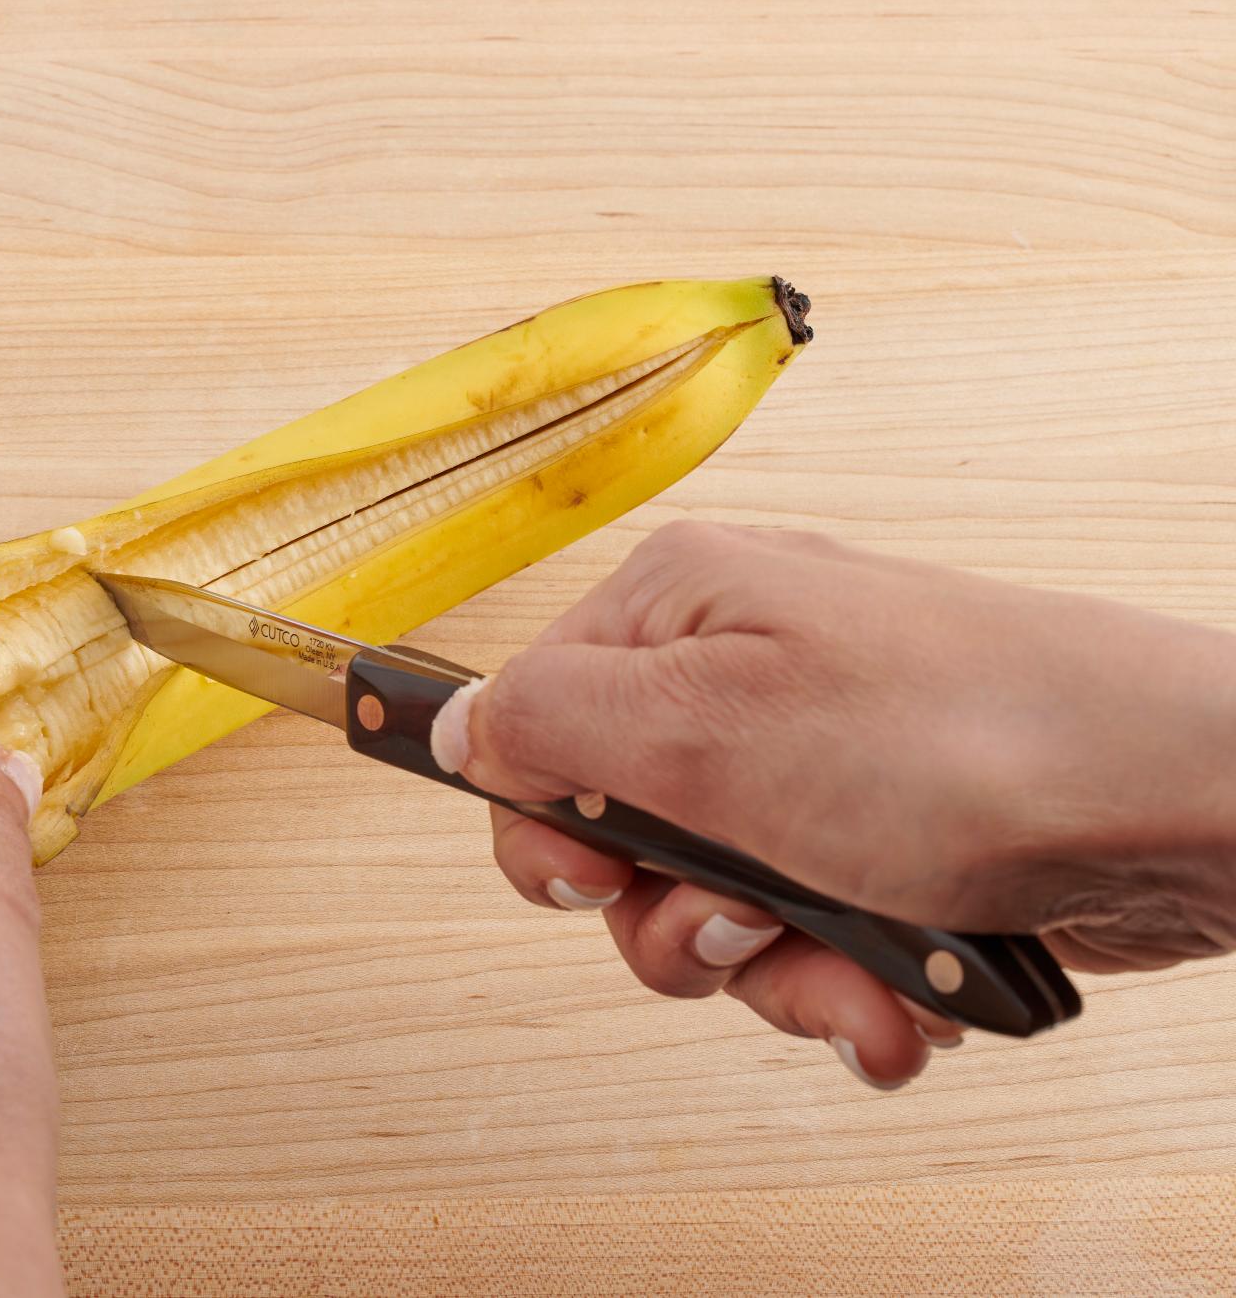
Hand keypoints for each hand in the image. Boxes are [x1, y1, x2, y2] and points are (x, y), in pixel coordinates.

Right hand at [437, 522, 1235, 1087]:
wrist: (1172, 798)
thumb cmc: (961, 737)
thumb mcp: (702, 727)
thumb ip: (547, 722)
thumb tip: (452, 727)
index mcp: (678, 616)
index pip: (530, 725)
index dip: (547, 824)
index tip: (595, 874)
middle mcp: (739, 683)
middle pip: (618, 843)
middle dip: (676, 923)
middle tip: (739, 921)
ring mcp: (813, 766)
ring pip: (713, 913)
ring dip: (775, 973)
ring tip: (855, 971)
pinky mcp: (880, 841)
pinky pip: (807, 940)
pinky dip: (844, 987)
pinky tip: (898, 998)